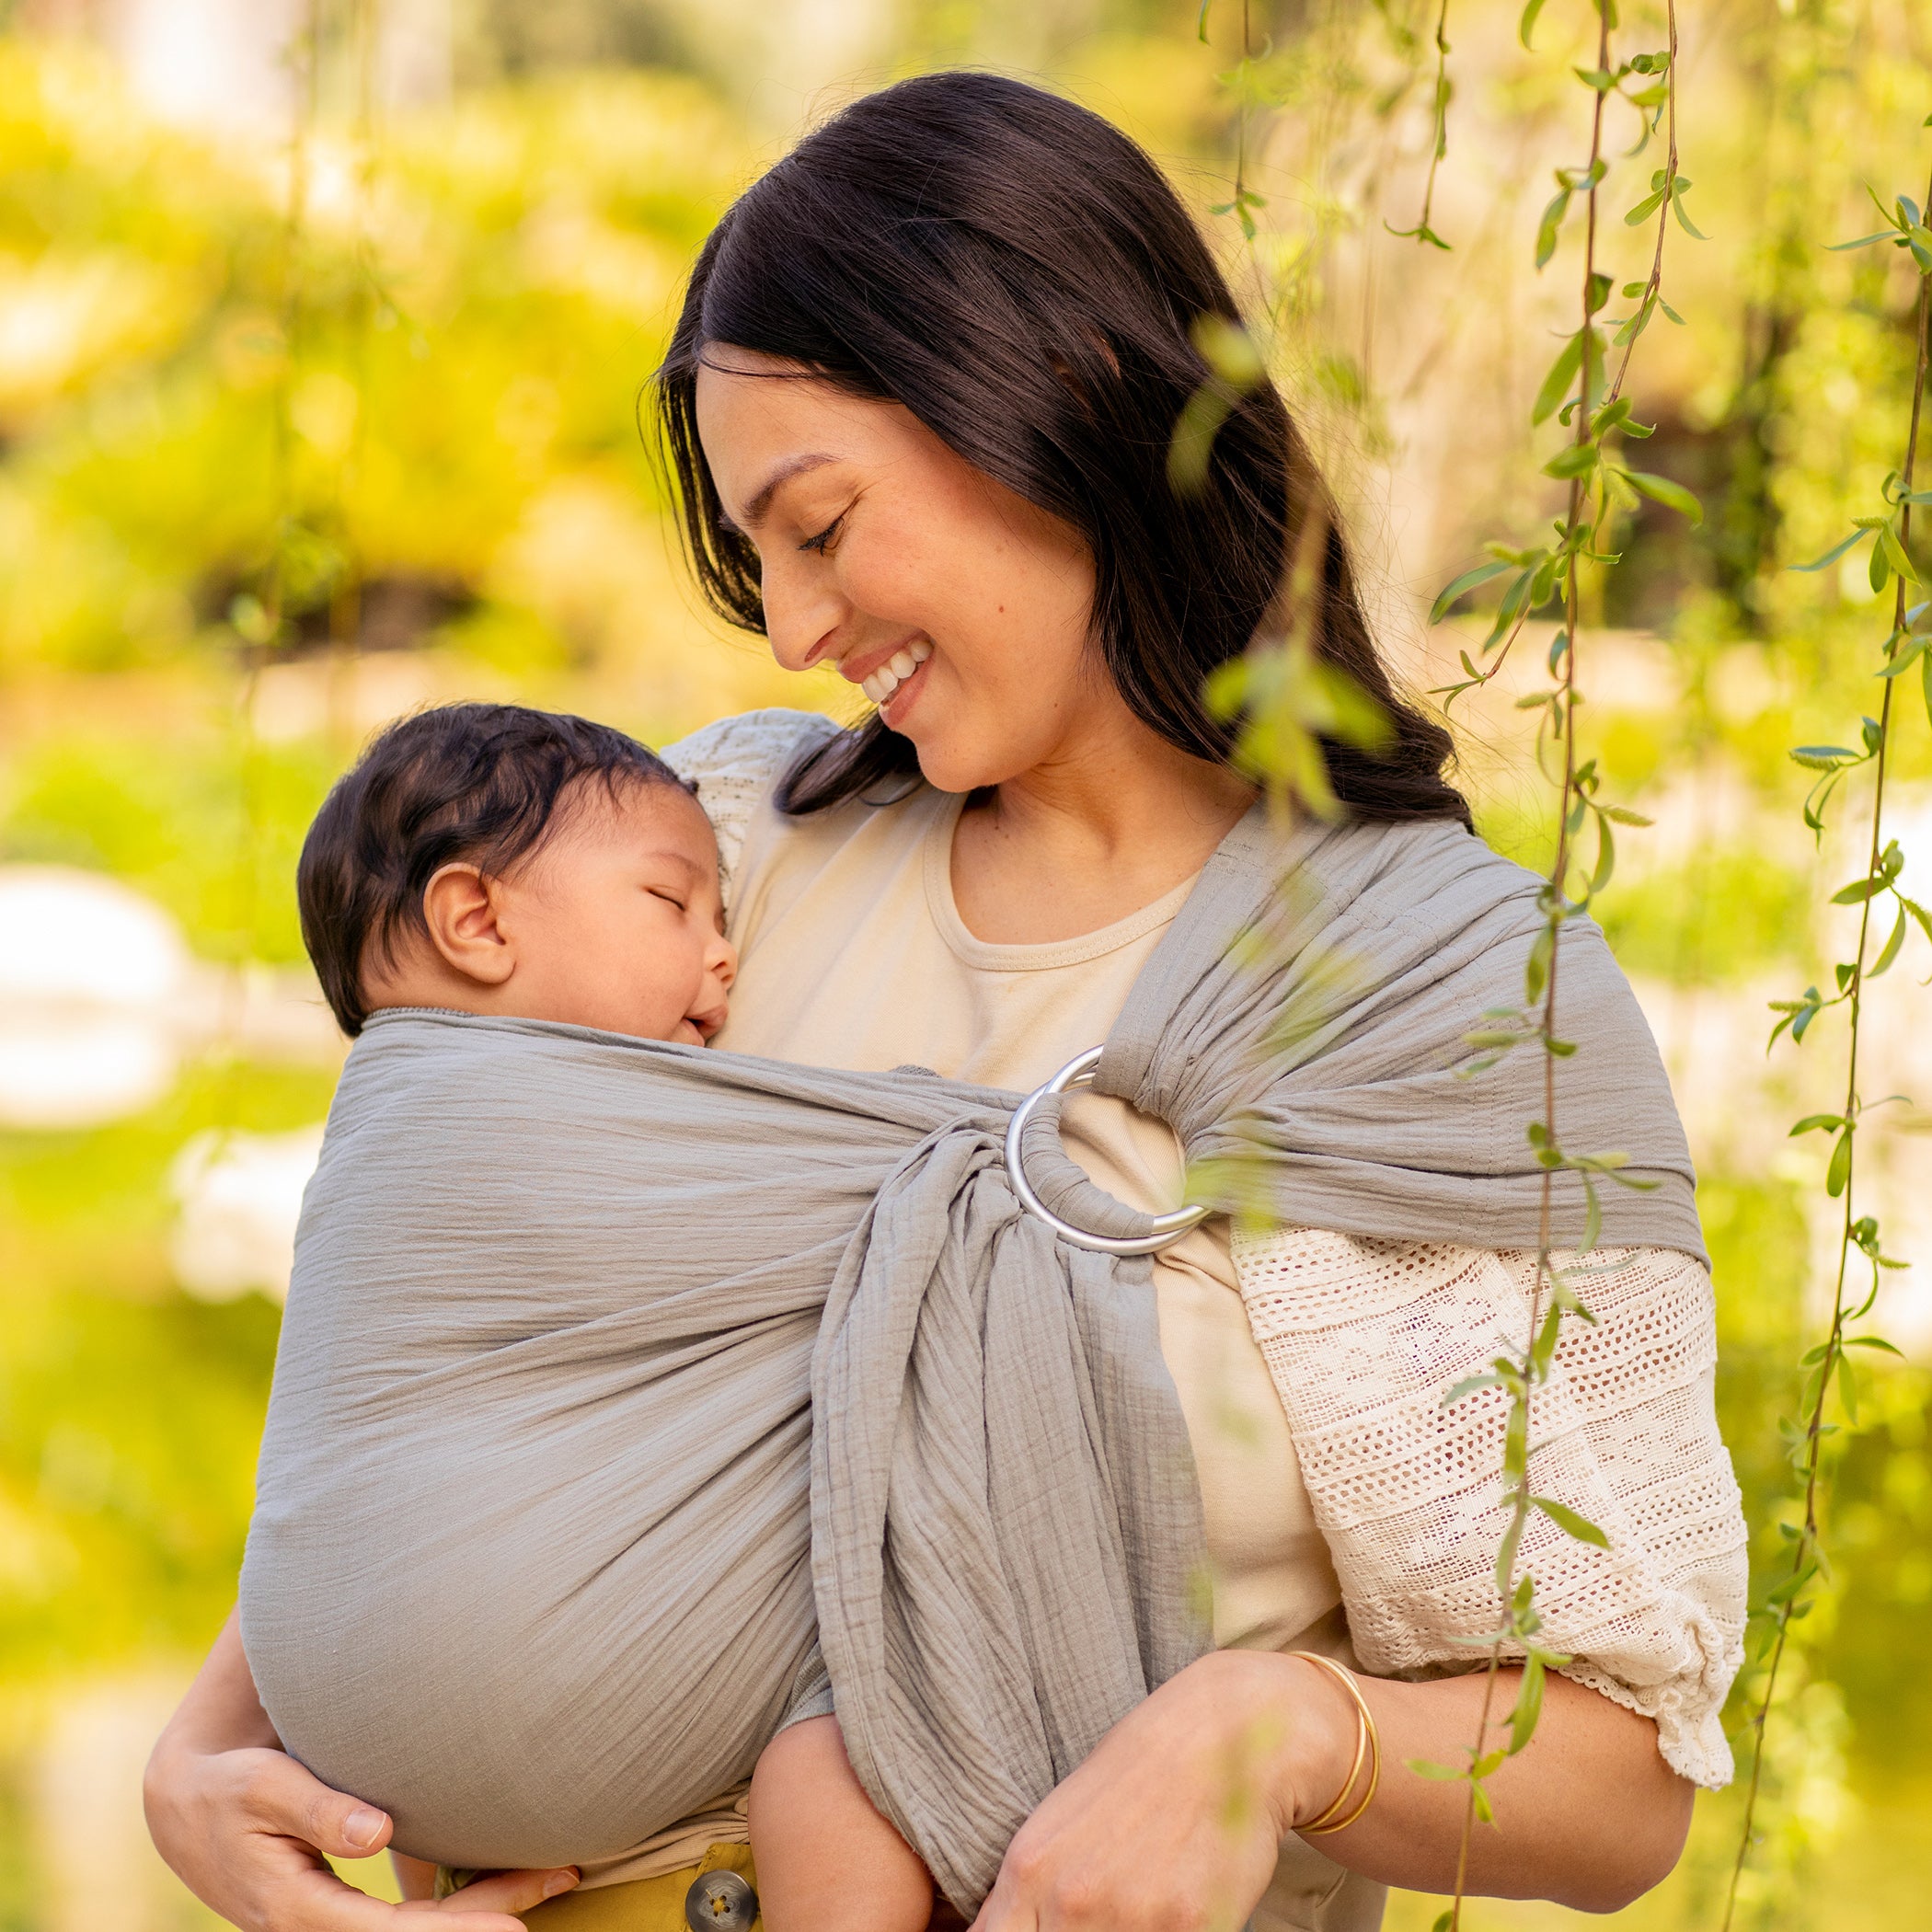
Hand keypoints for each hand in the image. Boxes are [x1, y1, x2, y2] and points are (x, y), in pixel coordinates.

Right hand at [143, 1738, 578, 1931]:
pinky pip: (408, 1915)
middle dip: (491, 1912)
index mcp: (298, 1912)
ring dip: (484, 1906)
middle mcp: (318, 1930)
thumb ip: (317, 1809)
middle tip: (564, 1879)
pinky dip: (456, 1901)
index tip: (514, 1924)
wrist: (187, 1807)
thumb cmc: (229, 1789)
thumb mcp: (262, 1788)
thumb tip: (377, 1832)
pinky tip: (504, 1877)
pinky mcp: (343, 1909)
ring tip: (557, 1874)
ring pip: (418, 1927)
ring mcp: (332, 1925)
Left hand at [969, 1650, 1353, 1931]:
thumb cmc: (1140, 1773)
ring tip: (1142, 1907)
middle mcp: (1069, 1899)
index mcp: (1028, 1868)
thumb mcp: (1061, 1823)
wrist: (1222, 1733)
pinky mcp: (1188, 1928)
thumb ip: (1031, 1891)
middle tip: (1103, 1915)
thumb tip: (1008, 1928)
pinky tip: (1178, 1909)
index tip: (1042, 1929)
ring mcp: (1128, 1918)